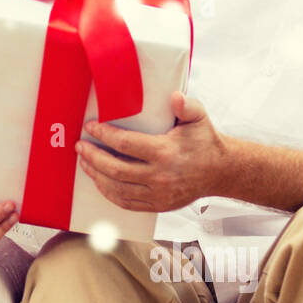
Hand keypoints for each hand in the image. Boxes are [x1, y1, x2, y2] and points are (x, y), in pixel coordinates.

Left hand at [76, 91, 228, 213]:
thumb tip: (174, 97)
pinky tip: (100, 181)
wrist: (221, 171)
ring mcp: (158, 194)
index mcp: (165, 152)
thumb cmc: (205, 141)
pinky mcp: (158, 205)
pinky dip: (109, 192)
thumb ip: (186, 105)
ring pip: (117, 188)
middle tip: (81, 146)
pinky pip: (126, 202)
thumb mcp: (198, 118)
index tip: (91, 127)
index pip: (125, 144)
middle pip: (115, 169)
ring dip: (96, 175)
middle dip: (93, 156)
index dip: (103, 135)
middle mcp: (159, 176)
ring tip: (85, 162)